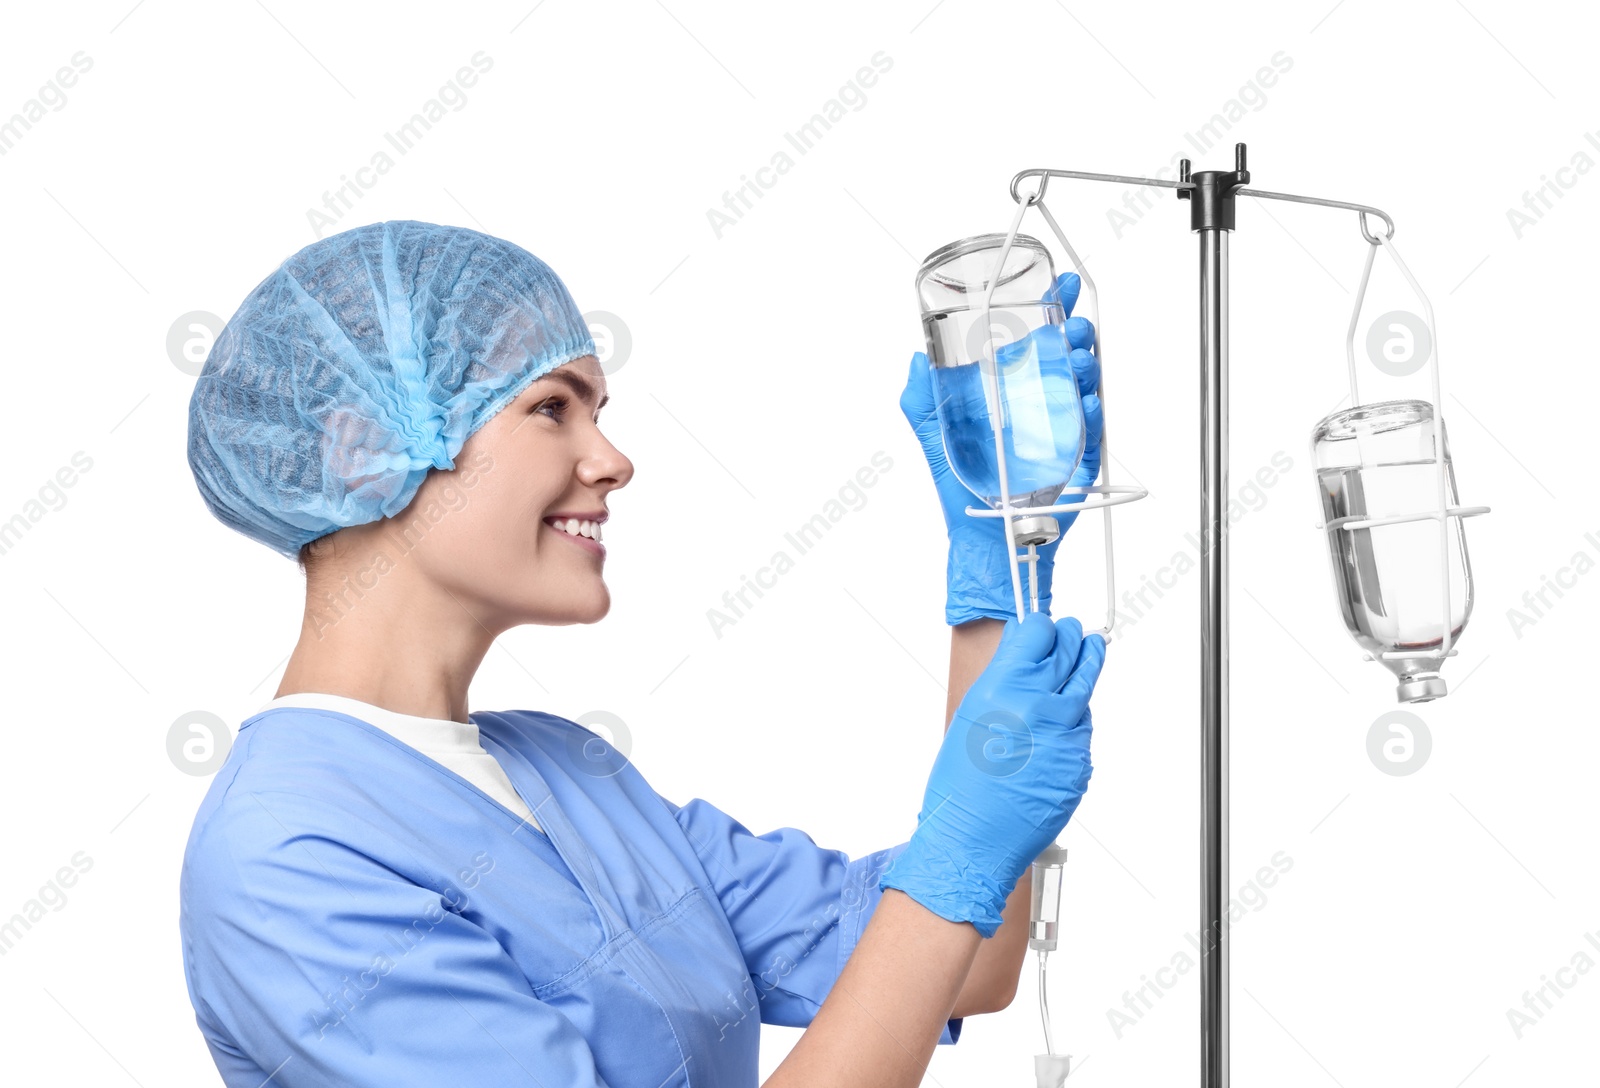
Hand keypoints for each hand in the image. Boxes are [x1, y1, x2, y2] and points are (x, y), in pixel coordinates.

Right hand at [880, 612, 1105, 936]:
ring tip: (1091, 650)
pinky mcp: (1080, 760)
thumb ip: (1002, 678)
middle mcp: (1038, 704)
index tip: (1045, 626)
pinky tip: (1061, 723)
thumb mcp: (971, 715)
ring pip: (1086, 685)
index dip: (1043, 626)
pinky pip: (1084, 727)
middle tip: (1073, 633)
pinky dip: (1076, 719)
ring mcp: (1065, 733)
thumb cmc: (960, 785)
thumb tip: (1020, 648)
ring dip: (1087, 665)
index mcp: (1003, 687)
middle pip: (1070, 650)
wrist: (972, 839)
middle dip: (1070, 638)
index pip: (1039, 632)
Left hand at [901, 272, 1102, 624]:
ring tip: (1081, 353)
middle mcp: (1039, 403)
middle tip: (1073, 322)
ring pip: (1085, 384)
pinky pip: (1092, 430)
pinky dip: (1092, 411)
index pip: (1033, 339)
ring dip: (1088, 363)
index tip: (1054, 285)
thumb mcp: (931, 435)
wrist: (982, 538)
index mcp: (1010, 390)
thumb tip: (915, 360)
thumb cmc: (960, 489)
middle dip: (1076, 330)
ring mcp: (1060, 429)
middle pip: (1066, 354)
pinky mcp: (1076, 458)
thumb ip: (920, 398)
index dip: (1046, 309)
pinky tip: (1087, 399)